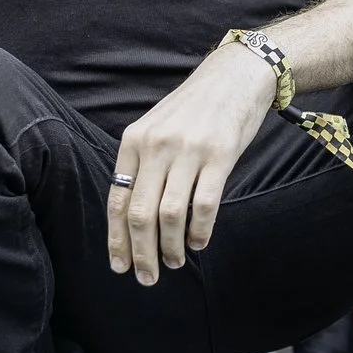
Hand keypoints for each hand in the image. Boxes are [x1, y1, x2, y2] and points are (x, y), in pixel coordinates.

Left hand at [108, 45, 276, 284]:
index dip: (117, 239)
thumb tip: (133, 217)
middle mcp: (157, 146)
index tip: (120, 266)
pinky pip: (204, 205)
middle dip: (141, 253)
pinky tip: (199, 241)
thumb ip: (143, 164)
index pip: (117, 200)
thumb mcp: (156, 127)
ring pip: (170, 215)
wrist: (235, 75)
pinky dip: (200, 231)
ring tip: (176, 262)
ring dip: (171, 247)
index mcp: (134, 141)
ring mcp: (188, 150)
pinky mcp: (220, 155)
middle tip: (148, 277)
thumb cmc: (194, 107)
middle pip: (141, 214)